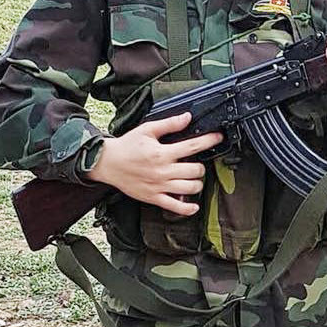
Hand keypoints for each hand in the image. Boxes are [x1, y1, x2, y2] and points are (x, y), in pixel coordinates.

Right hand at [85, 112, 222, 214]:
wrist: (107, 163)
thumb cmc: (127, 146)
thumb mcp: (147, 130)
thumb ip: (169, 124)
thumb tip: (187, 117)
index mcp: (162, 153)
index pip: (192, 147)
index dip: (209, 141)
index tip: (218, 138)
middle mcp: (163, 171)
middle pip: (195, 171)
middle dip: (201, 166)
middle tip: (198, 163)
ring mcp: (159, 186)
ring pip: (189, 188)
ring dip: (197, 184)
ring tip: (194, 179)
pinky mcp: (153, 198)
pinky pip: (174, 207)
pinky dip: (187, 208)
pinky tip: (194, 206)